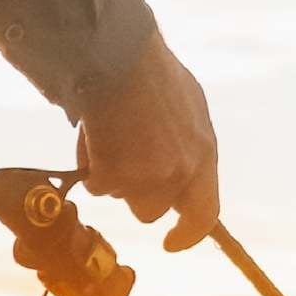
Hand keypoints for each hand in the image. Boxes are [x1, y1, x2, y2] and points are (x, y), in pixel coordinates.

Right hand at [76, 29, 218, 251]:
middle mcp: (180, 171)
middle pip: (152, 211)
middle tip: (124, 157)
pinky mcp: (115, 174)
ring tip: (111, 134)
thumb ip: (189, 147)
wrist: (118, 52)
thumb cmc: (150, 72)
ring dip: (113, 175)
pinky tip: (96, 131)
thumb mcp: (188, 108)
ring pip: (123, 198)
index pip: (204, 215)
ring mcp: (147, 175)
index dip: (187, 234)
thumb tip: (182, 182)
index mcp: (203, 153)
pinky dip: (91, 163)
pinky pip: (96, 185)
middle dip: (135, 192)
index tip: (171, 242)